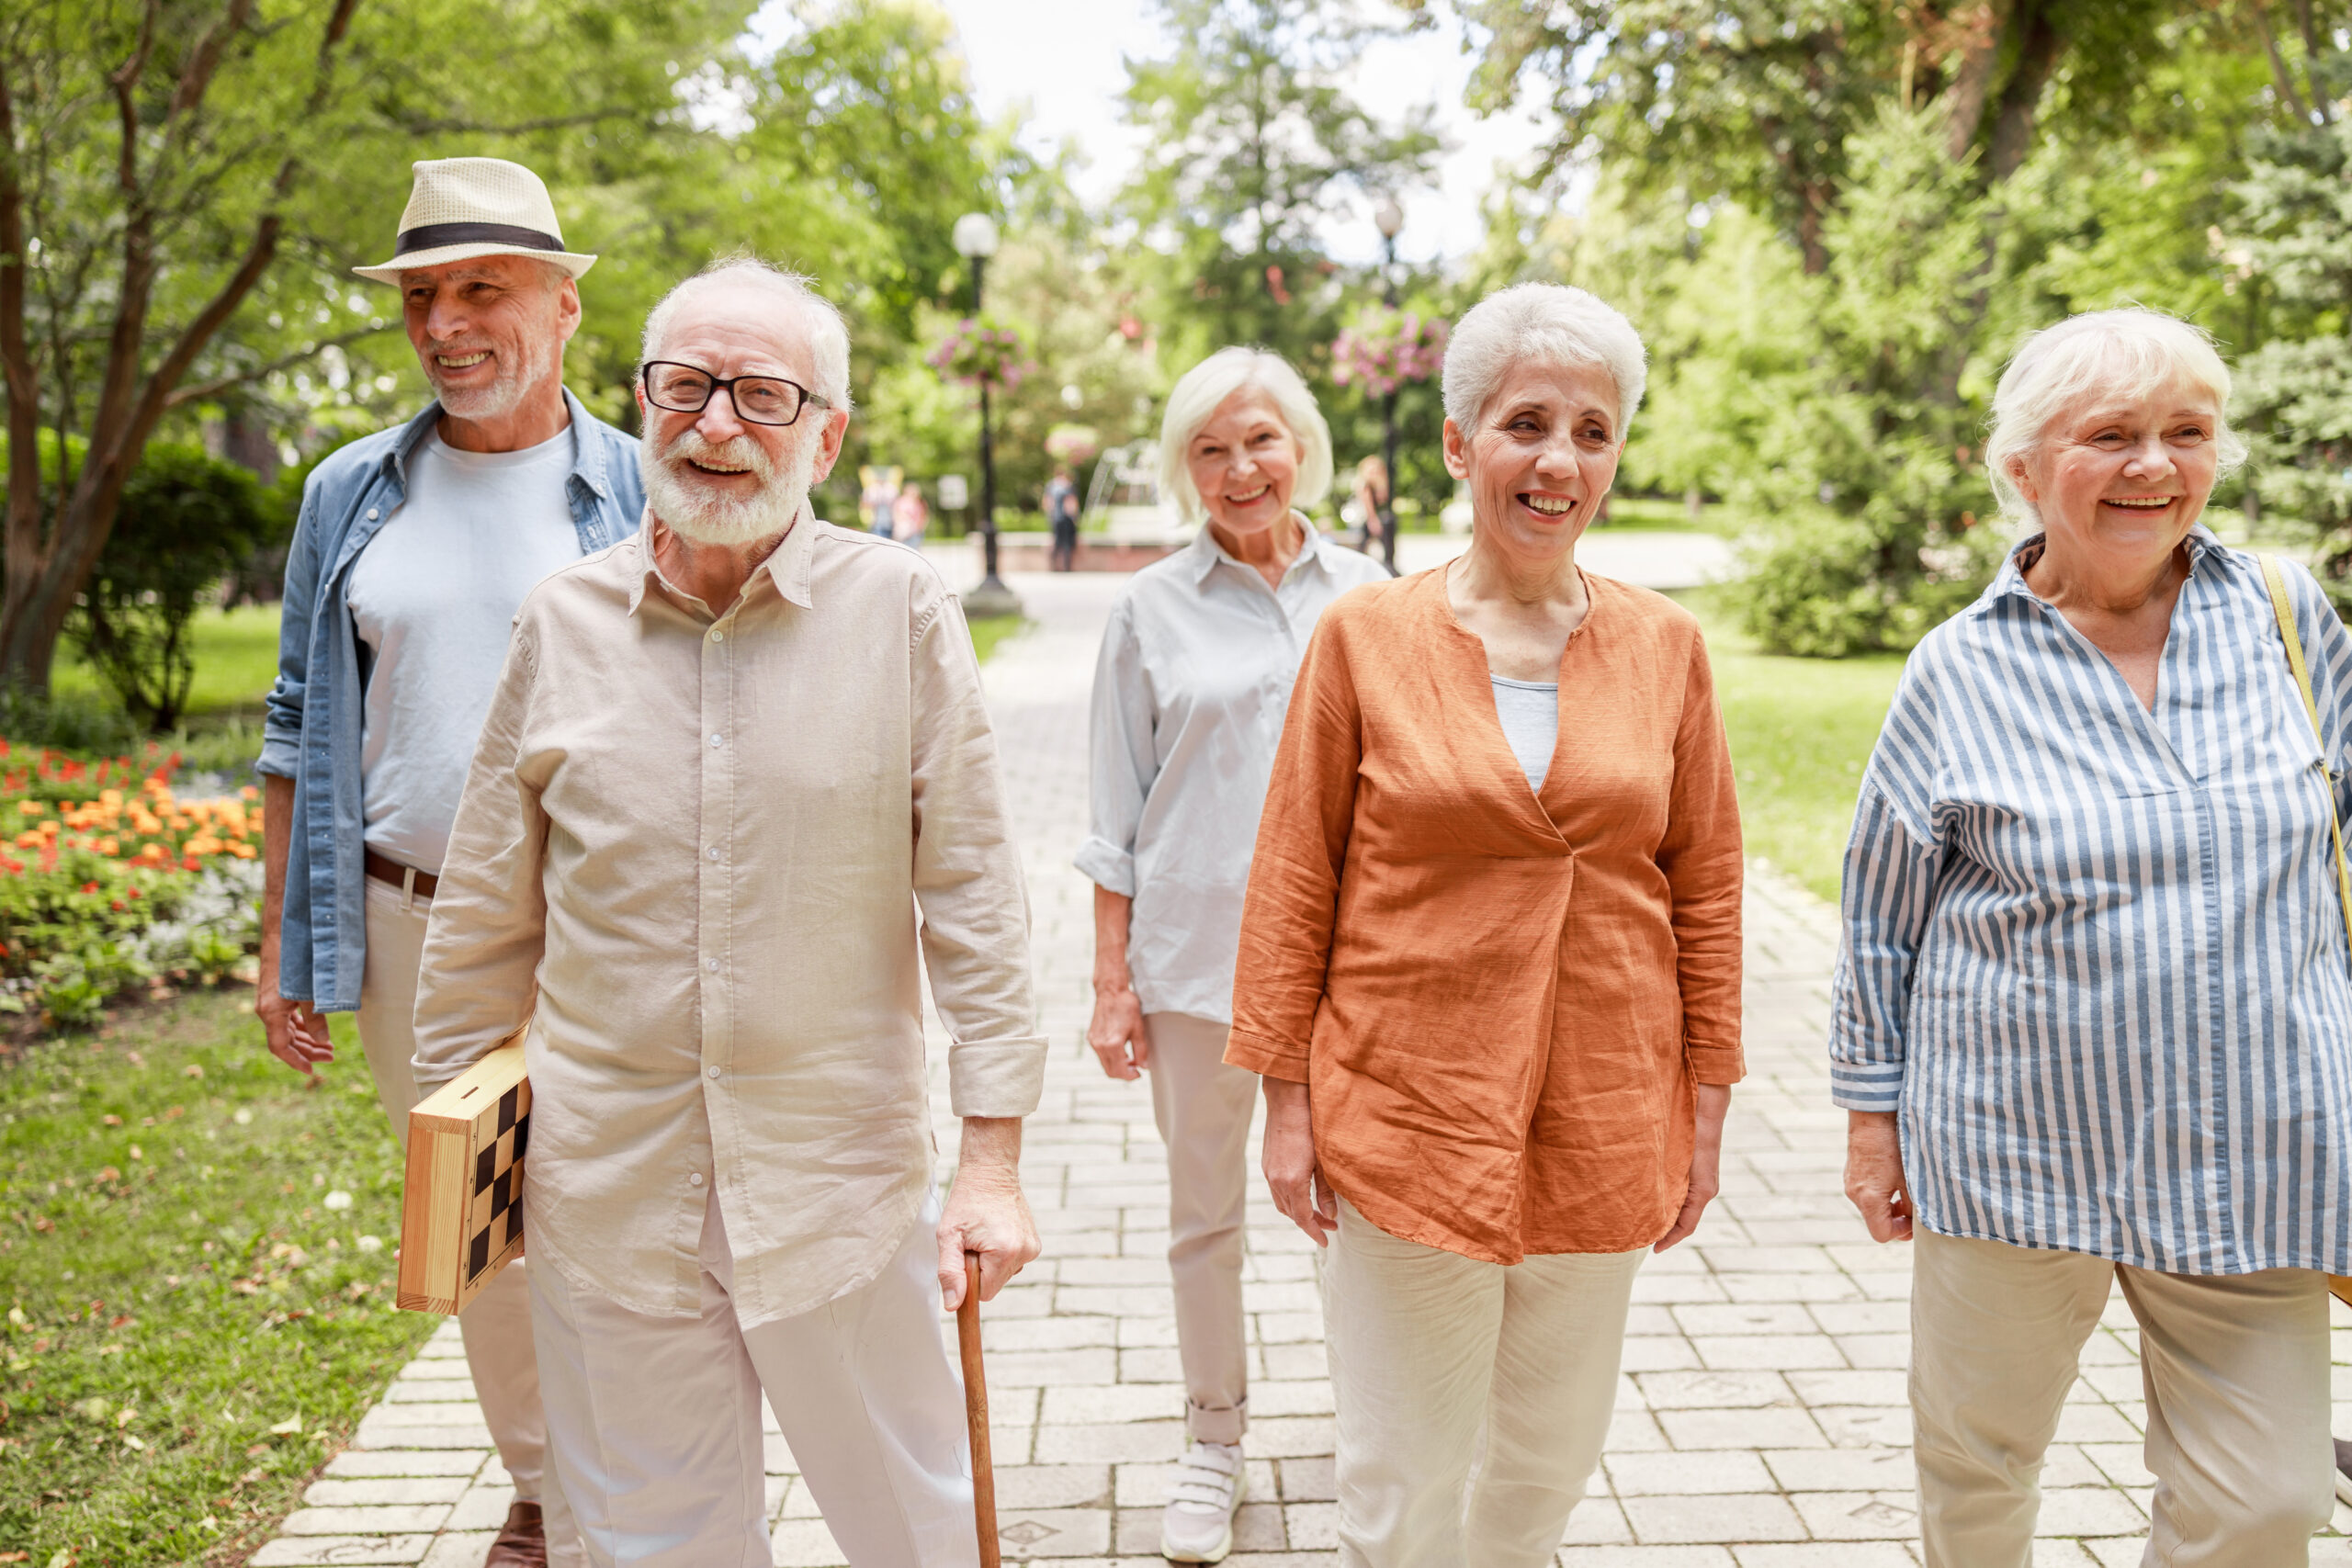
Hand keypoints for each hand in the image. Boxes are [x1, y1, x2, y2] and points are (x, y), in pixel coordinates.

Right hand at [255, 958, 333, 1077]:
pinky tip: (316, 1029)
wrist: (283, 931)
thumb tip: (323, 1040)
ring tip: (329, 1046)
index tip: (311, 1071)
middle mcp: (266, 1010)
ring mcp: (270, 1001)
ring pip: (288, 1029)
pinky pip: (287, 1017)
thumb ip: (316, 1018)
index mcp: (271, 1013)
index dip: (296, 1061)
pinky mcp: (276, 993)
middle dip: (308, 1051)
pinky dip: (303, 1025)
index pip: (280, 1048)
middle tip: (332, 1056)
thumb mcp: (310, 992)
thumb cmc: (297, 960)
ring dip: (307, 1039)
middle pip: (286, 1041)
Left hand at [937, 1116, 1039, 1309]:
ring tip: (984, 1234)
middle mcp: (1025, 1252)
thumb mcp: (948, 1236)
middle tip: (973, 1241)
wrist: (990, 1173)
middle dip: (980, 1269)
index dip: (969, 1280)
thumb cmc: (966, 1202)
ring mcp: (1033, 1249)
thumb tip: (954, 1305)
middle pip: (994, 1284)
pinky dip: (1001, 1254)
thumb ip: (950, 1272)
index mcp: (1005, 1253)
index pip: (984, 1293)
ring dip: (990, 1262)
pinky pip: (1012, 1263)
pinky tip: (995, 1233)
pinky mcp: (1035, 1244)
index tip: (964, 1257)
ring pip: (1003, 1274)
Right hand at [1087, 972, 1148, 1079]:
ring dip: (1117, 1067)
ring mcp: (1093, 1041)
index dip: (1131, 1076)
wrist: (1111, 991)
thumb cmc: (1126, 1007)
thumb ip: (1141, 1051)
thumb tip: (1144, 1066)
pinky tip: (1120, 1050)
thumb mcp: (1139, 1029)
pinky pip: (1100, 1055)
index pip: (1120, 1071)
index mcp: (1112, 1044)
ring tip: (1130, 1059)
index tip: (1139, 1074)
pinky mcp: (1091, 1037)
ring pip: (1105, 1064)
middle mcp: (1100, 1045)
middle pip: (1110, 1072)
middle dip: (1124, 1074)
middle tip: (1136, 1069)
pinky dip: (1110, 1058)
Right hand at [1261, 1077, 1334, 1246]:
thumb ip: (1326, 1190)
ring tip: (1318, 1213)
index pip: (1303, 1218)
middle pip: (1291, 1214)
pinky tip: (1303, 1193)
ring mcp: (1268, 1171)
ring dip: (1298, 1212)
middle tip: (1330, 1225)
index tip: (1326, 1241)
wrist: (1287, 1098)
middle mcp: (1276, 1180)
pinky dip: (1289, 1199)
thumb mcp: (1324, 1160)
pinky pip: (1276, 1190)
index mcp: (1291, 1181)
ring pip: (1281, 1203)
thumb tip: (1330, 1214)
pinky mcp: (1267, 1163)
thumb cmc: (1311, 1125)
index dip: (1316, 1231)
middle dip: (1310, 1223)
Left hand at [1656, 1083, 1730, 1250]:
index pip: (1686, 1227)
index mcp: (1702, 1192)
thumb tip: (1656, 1216)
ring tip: (1643, 1220)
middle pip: (1683, 1219)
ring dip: (1665, 1214)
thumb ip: (1676, 1193)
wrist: (1705, 1106)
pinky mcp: (1697, 1170)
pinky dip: (1668, 1200)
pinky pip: (1683, 1192)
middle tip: (1641, 1236)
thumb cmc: (1695, 1134)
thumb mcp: (1685, 1167)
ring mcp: (1703, 1180)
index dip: (1670, 1240)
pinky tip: (1651, 1197)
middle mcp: (1705, 1189)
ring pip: (1682, 1205)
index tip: (1653, 1250)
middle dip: (1665, 1230)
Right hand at [1843, 1110, 1912, 1241]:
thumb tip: (1915, 1220)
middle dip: (1896, 1219)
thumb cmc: (1894, 1146)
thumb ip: (1912, 1205)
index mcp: (1869, 1199)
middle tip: (1913, 1208)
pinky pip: (1865, 1194)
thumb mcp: (1910, 1178)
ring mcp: (1850, 1183)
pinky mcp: (1851, 1173)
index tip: (1914, 1220)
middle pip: (1876, 1222)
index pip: (1882, 1234)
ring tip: (1904, 1190)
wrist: (1873, 1116)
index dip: (1901, 1232)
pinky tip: (1892, 1177)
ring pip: (1871, 1208)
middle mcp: (1855, 1194)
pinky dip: (1880, 1193)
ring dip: (1888, 1206)